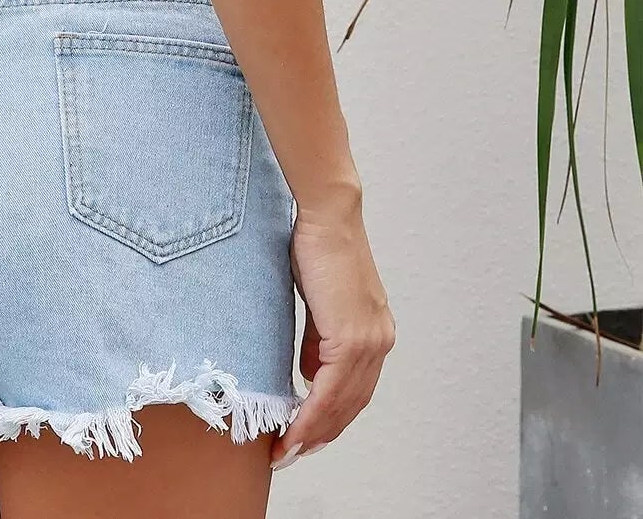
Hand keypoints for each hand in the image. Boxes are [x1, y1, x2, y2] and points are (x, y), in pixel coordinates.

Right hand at [271, 198, 394, 468]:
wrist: (326, 215)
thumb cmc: (318, 248)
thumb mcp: (320, 302)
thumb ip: (319, 340)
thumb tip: (308, 373)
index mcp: (375, 333)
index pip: (355, 391)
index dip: (330, 418)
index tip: (304, 436)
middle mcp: (379, 341)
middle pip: (352, 405)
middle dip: (321, 434)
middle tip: (291, 452)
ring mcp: (369, 340)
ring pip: (342, 403)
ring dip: (314, 431)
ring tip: (287, 447)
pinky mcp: (351, 335)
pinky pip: (330, 388)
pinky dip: (312, 413)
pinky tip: (295, 426)